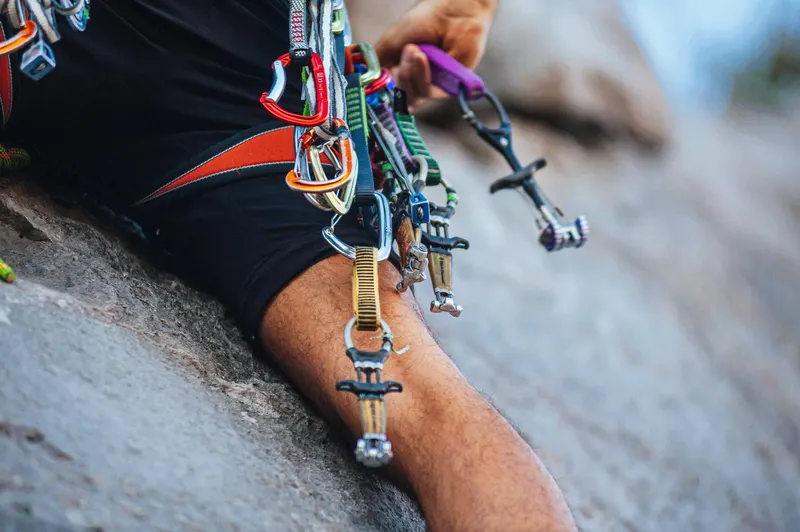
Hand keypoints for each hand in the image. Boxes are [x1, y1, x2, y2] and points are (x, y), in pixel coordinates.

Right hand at [374, 0, 496, 106]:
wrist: (451, 12)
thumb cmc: (424, 20)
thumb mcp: (390, 41)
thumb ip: (375, 62)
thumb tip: (361, 80)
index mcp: (402, 70)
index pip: (388, 91)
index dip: (382, 87)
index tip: (377, 78)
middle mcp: (417, 80)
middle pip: (400, 96)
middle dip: (400, 75)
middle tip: (407, 51)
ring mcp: (432, 85)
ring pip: (413, 96)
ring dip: (411, 73)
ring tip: (416, 50)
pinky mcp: (448, 88)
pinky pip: (428, 93)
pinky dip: (422, 76)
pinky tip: (423, 57)